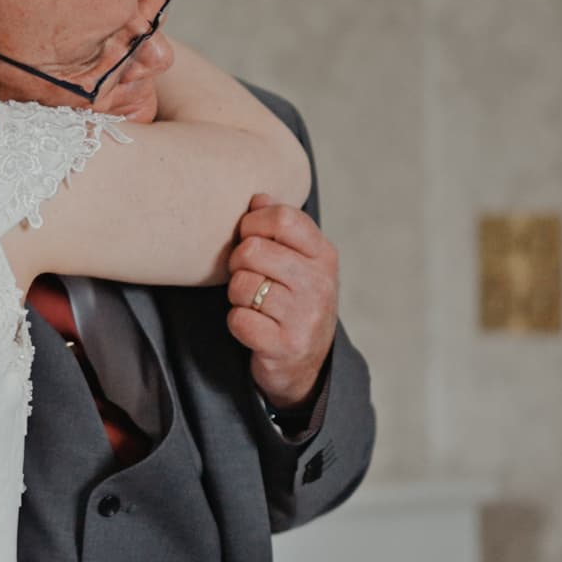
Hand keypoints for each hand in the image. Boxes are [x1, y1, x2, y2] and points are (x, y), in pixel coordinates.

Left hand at [226, 194, 337, 408]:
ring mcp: (305, 316)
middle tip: (247, 277)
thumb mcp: (298, 261)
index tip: (250, 237)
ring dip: (237, 296)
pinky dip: (237, 323)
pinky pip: (238, 320)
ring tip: (254, 304)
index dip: (253, 224)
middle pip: (252, 250)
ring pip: (242, 286)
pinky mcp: (285, 346)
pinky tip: (254, 327)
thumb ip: (280, 228)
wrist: (307, 365)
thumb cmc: (296, 303)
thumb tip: (258, 197)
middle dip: (238, 263)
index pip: (282, 218)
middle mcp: (319, 284)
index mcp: (324, 255)